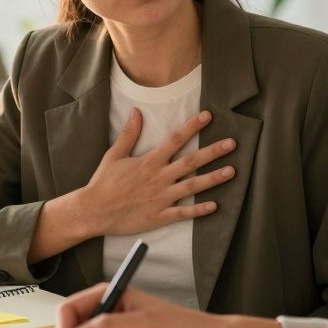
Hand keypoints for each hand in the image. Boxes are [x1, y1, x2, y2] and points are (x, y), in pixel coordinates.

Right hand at [77, 109, 235, 235]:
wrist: (94, 210)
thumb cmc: (104, 182)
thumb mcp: (114, 155)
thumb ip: (128, 134)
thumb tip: (135, 111)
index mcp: (149, 161)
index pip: (175, 140)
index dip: (192, 127)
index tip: (208, 116)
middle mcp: (159, 178)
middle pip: (191, 162)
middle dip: (213, 151)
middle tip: (232, 143)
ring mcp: (161, 197)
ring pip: (193, 186)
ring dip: (213, 178)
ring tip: (232, 171)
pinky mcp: (160, 216)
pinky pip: (183, 213)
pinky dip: (199, 210)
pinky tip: (215, 206)